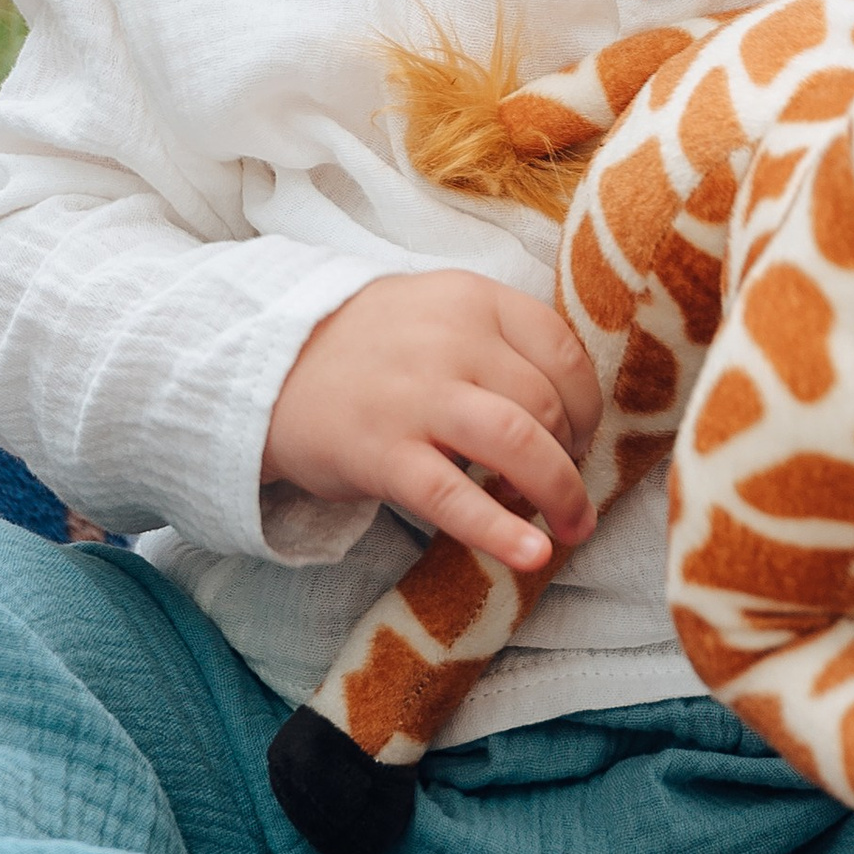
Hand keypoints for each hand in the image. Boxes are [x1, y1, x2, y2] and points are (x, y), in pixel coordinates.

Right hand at [264, 271, 601, 573]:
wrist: (265, 367)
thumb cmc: (369, 347)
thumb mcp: (436, 309)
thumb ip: (499, 339)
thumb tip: (572, 406)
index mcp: (471, 298)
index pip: (563, 349)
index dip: (588, 403)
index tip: (580, 436)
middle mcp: (450, 340)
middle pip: (548, 403)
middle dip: (572, 456)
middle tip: (565, 488)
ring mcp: (415, 397)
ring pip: (518, 443)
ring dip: (559, 494)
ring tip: (568, 529)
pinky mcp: (382, 454)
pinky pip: (455, 498)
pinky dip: (501, 530)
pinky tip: (531, 555)